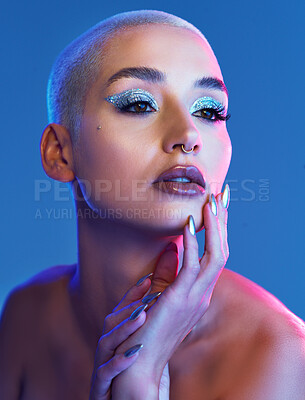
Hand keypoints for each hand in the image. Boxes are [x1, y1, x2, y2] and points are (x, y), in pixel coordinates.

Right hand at [89, 274, 152, 399]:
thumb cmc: (134, 373)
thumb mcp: (141, 344)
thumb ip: (148, 321)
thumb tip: (161, 292)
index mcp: (116, 336)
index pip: (122, 309)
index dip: (134, 293)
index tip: (149, 279)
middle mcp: (107, 347)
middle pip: (111, 321)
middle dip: (129, 306)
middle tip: (149, 294)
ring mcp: (102, 365)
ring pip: (106, 342)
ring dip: (124, 328)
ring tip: (142, 316)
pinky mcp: (100, 387)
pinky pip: (104, 373)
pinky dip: (118, 362)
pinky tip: (133, 353)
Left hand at [112, 189, 229, 398]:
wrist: (140, 362)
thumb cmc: (148, 328)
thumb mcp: (160, 295)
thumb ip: (166, 272)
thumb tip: (171, 247)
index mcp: (200, 291)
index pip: (215, 254)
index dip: (218, 230)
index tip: (216, 206)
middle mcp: (203, 292)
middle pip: (221, 250)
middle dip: (222, 222)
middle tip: (221, 195)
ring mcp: (196, 296)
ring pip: (215, 255)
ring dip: (214, 227)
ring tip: (211, 202)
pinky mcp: (181, 298)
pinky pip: (192, 266)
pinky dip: (193, 243)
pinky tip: (189, 224)